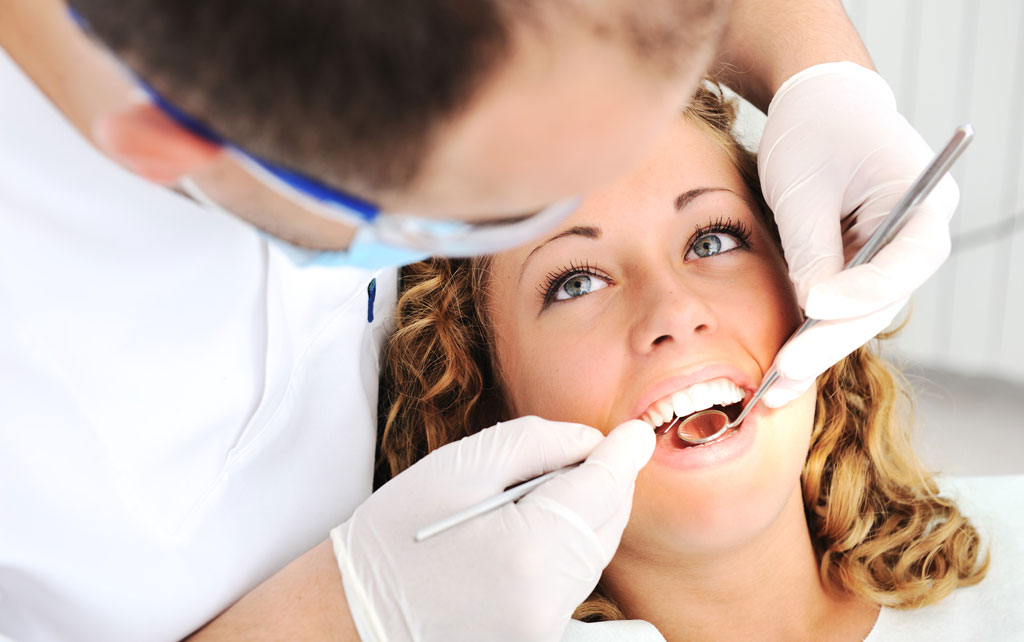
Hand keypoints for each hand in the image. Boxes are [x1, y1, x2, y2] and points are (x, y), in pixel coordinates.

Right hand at [331, 416, 654, 641]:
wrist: (350, 618)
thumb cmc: (392, 538)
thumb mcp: (455, 469)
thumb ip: (535, 443)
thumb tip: (594, 442)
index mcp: (526, 550)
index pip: (601, 491)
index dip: (620, 456)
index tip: (635, 434)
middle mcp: (545, 603)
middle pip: (605, 526)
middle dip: (604, 485)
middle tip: (582, 455)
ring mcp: (543, 633)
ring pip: (592, 558)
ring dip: (585, 518)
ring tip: (541, 495)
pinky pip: (573, 588)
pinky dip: (568, 554)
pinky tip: (535, 534)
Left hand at [757, 62, 956, 406]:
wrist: (816, 104)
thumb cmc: (812, 131)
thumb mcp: (803, 187)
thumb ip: (811, 249)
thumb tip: (812, 311)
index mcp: (922, 197)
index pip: (906, 258)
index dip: (863, 290)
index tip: (815, 306)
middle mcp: (919, 231)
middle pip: (881, 299)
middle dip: (830, 338)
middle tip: (784, 371)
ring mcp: (893, 252)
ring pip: (861, 313)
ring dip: (818, 350)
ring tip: (774, 389)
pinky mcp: (866, 264)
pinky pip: (843, 306)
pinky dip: (812, 334)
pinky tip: (780, 371)